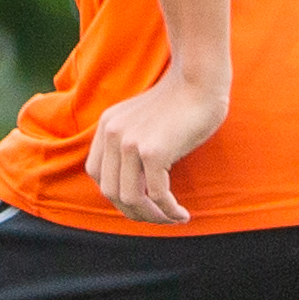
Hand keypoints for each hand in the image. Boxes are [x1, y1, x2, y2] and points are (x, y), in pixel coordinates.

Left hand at [87, 65, 225, 224]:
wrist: (201, 80)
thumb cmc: (182, 101)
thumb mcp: (144, 121)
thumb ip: (133, 144)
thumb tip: (137, 187)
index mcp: (107, 125)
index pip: (97, 174)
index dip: (116, 195)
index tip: (139, 203)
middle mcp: (113, 134)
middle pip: (110, 191)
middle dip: (133, 212)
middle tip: (157, 218)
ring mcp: (130, 143)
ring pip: (131, 198)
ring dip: (152, 217)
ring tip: (171, 219)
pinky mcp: (153, 151)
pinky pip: (157, 195)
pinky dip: (169, 211)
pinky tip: (182, 214)